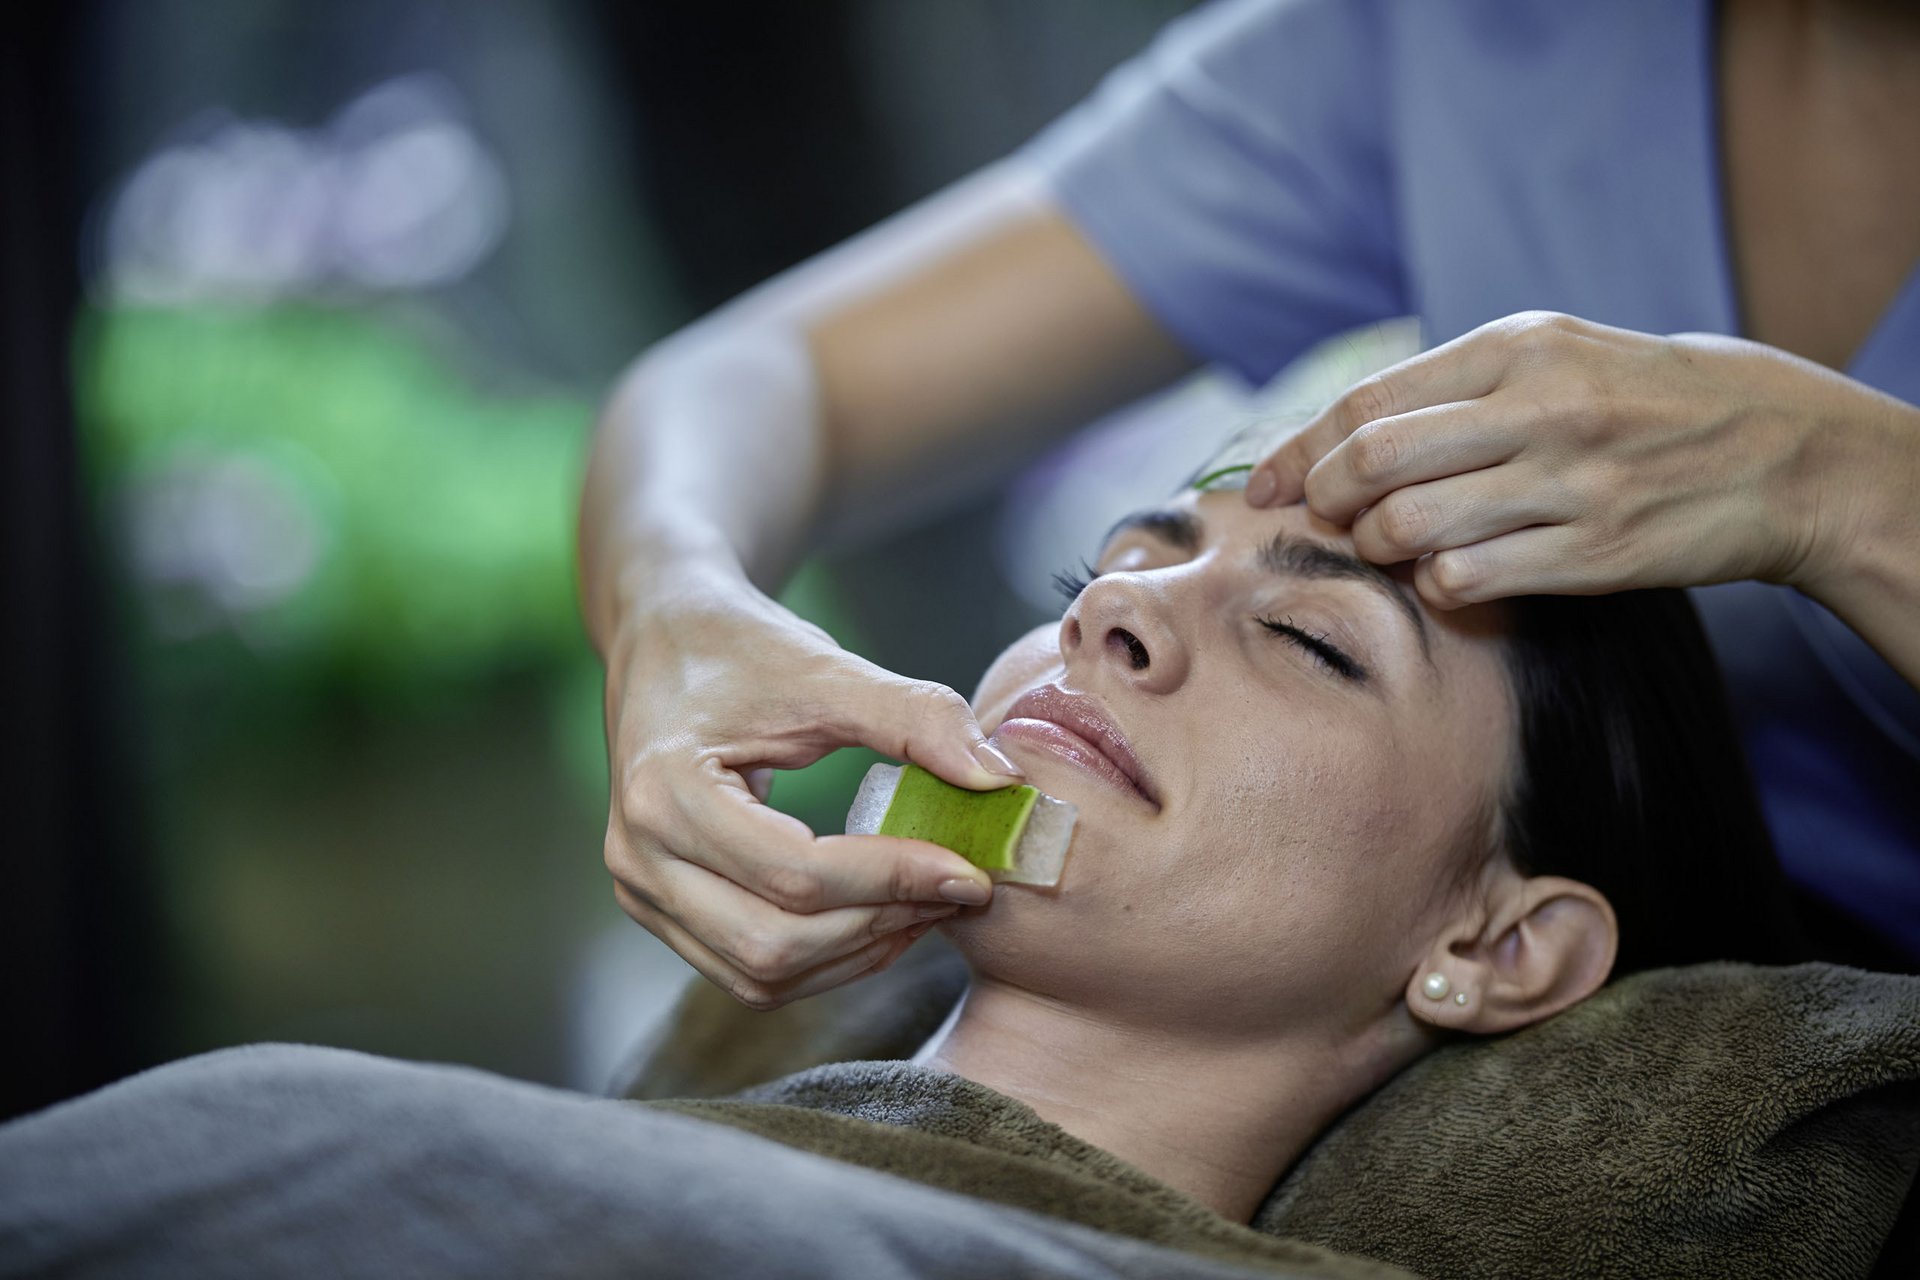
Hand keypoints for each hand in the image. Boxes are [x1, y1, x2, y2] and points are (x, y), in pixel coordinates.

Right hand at [602, 562, 1020, 1009]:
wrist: (665, 640)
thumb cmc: (740, 648)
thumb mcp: (826, 668)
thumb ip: (916, 718)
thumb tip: (1002, 779)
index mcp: (665, 792)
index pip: (795, 873)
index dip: (892, 880)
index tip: (970, 869)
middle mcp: (637, 858)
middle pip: (775, 943)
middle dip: (881, 925)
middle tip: (960, 891)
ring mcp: (641, 893)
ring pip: (763, 975)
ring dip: (858, 953)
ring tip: (929, 905)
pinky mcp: (662, 910)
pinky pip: (750, 971)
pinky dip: (825, 958)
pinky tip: (882, 916)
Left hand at [1243, 311, 1886, 606]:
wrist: (1774, 450)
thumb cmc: (1636, 400)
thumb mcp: (1551, 355)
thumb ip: (1451, 386)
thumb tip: (1334, 436)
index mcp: (1515, 347)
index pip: (1366, 402)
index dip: (1299, 450)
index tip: (1264, 485)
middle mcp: (1538, 408)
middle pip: (1373, 462)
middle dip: (1325, 501)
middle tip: (1326, 519)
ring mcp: (1566, 482)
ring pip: (1410, 526)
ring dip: (1377, 547)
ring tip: (1390, 546)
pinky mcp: (1592, 551)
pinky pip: (1467, 579)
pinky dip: (1437, 584)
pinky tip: (1450, 574)